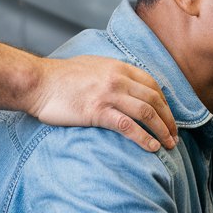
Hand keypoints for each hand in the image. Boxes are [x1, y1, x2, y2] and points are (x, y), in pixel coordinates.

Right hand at [30, 55, 176, 151]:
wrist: (37, 82)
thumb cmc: (59, 76)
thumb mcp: (90, 65)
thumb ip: (109, 72)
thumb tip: (121, 82)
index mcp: (117, 66)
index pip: (151, 83)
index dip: (164, 102)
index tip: (169, 116)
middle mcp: (117, 78)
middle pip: (154, 99)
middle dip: (169, 119)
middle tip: (175, 135)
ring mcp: (108, 95)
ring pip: (147, 113)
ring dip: (162, 130)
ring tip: (169, 145)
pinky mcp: (97, 112)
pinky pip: (128, 126)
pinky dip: (144, 138)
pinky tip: (152, 148)